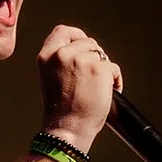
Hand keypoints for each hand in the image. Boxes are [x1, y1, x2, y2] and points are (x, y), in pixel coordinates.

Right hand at [37, 25, 122, 152]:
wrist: (67, 130)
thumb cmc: (60, 111)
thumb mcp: (50, 79)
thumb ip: (61, 62)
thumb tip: (81, 52)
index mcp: (46, 56)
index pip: (63, 31)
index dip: (77, 35)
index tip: (85, 45)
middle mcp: (62, 54)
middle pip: (87, 42)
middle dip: (95, 56)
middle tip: (95, 75)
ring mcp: (81, 59)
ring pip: (101, 55)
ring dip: (105, 69)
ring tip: (100, 88)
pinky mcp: (99, 68)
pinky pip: (113, 68)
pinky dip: (115, 80)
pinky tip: (109, 92)